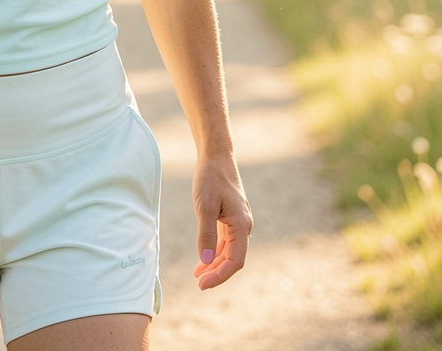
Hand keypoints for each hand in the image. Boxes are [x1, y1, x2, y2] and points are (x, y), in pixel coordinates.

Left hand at [191, 151, 251, 289]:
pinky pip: (225, 241)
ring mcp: (238, 222)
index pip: (235, 261)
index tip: (203, 284)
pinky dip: (214, 251)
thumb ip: (205, 234)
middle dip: (216, 272)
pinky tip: (203, 258)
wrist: (216, 156)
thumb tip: (205, 260)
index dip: (220, 275)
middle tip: (198, 283)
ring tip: (198, 275)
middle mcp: (244, 226)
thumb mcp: (205, 206)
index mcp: (242, 225)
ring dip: (214, 263)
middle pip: (232, 259)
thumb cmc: (210, 178)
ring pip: (228, 251)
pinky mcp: (231, 217)